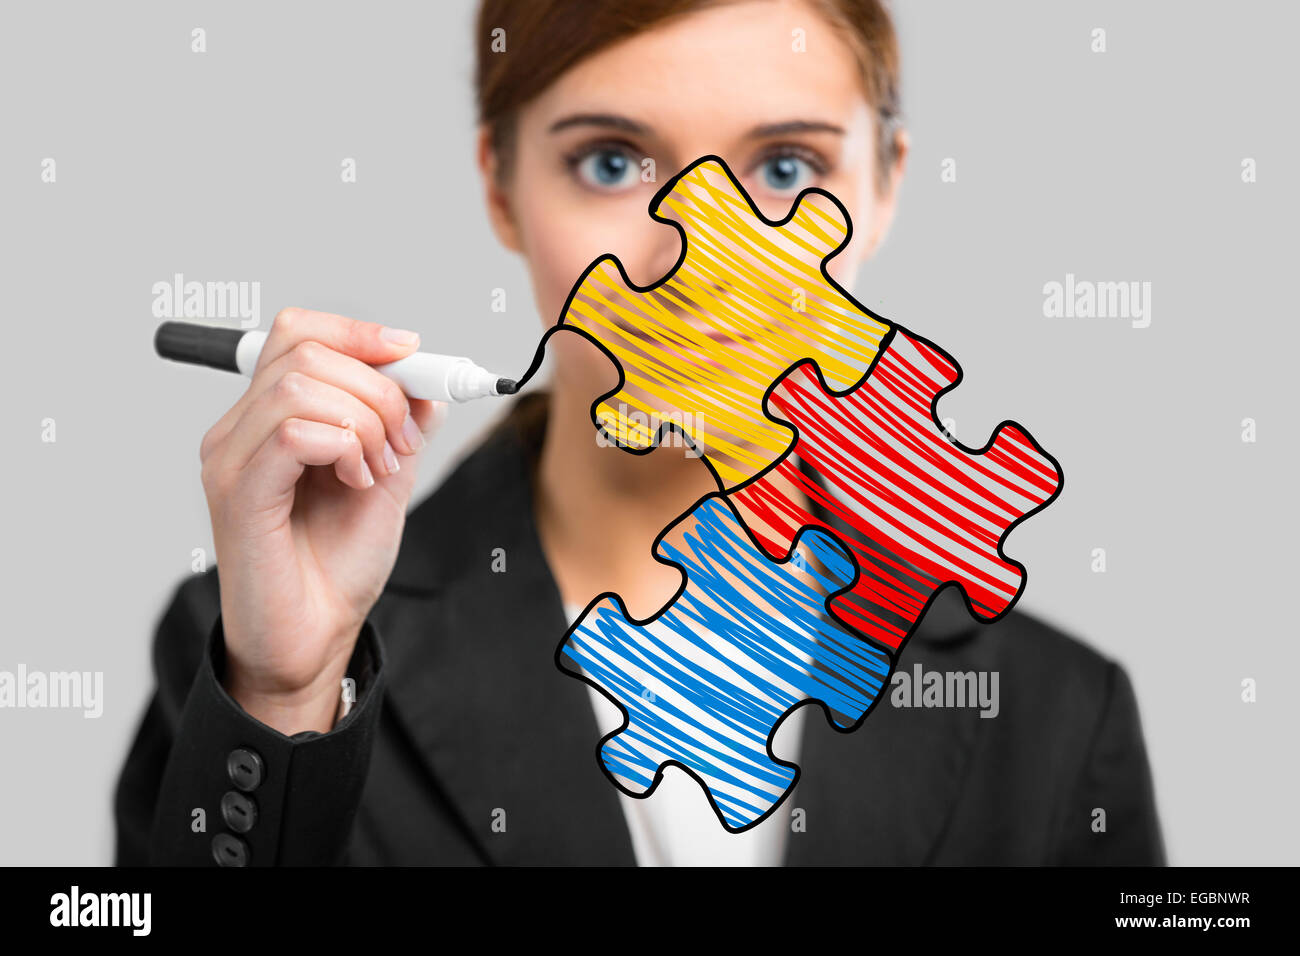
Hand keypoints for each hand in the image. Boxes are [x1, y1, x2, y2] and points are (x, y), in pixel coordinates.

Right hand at [198, 307, 445, 732]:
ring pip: (300, 385)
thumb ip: (402, 426)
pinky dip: (345, 446)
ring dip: (365, 421)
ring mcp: (230, 459)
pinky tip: (358, 480)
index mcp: (268, 418)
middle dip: (378, 387)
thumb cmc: (337, 567)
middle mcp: (238, 430)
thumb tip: (429, 381)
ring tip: (379, 469)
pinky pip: (292, 433)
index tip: (413, 356)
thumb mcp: (387, 478)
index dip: (360, 334)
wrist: (315, 638)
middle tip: (403, 441)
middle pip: (304, 350)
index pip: (298, 332)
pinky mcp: (238, 494)